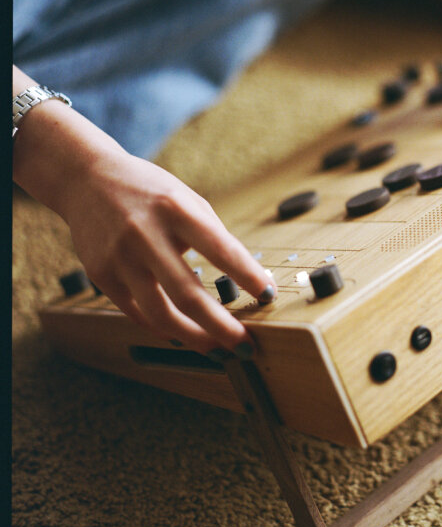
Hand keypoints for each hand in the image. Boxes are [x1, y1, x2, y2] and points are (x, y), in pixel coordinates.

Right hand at [58, 149, 274, 355]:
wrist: (86, 179)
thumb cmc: (148, 191)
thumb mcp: (187, 199)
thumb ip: (212, 235)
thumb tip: (244, 277)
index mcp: (175, 209)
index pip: (221, 249)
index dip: (248, 276)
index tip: (268, 295)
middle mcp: (145, 234)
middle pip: (188, 294)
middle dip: (222, 327)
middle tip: (244, 344)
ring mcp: (119, 257)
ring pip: (160, 314)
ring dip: (194, 338)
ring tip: (216, 347)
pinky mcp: (101, 274)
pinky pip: (137, 313)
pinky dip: (164, 328)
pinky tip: (183, 332)